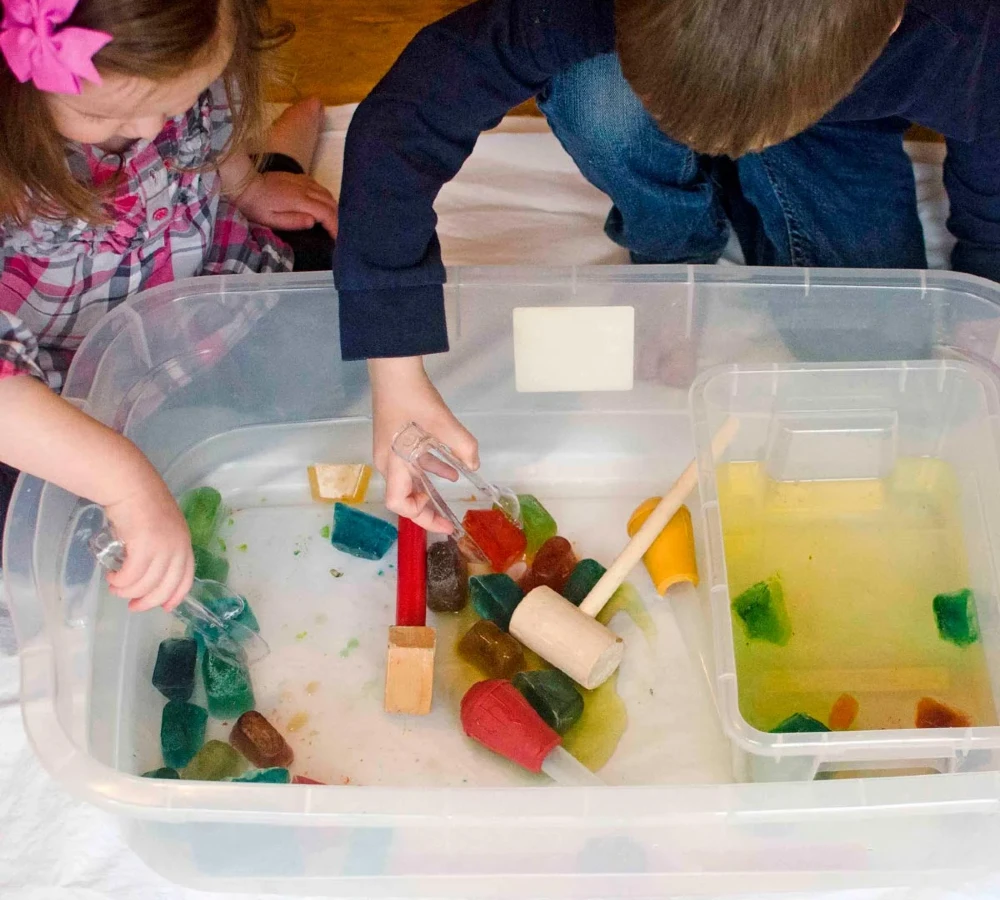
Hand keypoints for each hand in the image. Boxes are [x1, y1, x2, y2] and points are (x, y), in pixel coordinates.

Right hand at [103, 467, 193, 611]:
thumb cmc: (141, 502)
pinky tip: (112, 577)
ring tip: (116, 587)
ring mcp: (162, 547)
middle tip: (133, 606)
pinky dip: (120, 581)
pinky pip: (131, 576)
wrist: (130, 484)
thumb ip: (160, 547)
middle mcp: (178, 546)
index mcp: (184, 542)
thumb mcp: (161, 527)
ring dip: (128, 591)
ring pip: (146, 584)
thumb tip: (148, 570)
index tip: (165, 608)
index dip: (176, 595)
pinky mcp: (144, 546)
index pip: (186, 577)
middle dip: (149, 601)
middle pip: (166, 586)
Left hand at [236, 170, 337, 237]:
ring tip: (332, 221)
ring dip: (333, 208)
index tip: (337, 238)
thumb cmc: (256, 206)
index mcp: (299, 200)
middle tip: (337, 232)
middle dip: (337, 218)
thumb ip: (293, 221)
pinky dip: (326, 198)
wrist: (245, 184)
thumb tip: (313, 221)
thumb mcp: (271, 220)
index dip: (335, 226)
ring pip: (327, 194)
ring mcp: (303, 181)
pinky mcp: (300, 177)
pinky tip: (323, 206)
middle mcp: (305, 188)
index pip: (326, 213)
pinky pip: (320, 187)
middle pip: (331, 203)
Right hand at [370, 356, 478, 533]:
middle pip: (403, 495)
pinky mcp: (396, 439)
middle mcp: (387, 462)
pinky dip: (429, 469)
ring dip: (428, 489)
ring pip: (409, 479)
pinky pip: (412, 464)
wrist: (393, 370)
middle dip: (426, 508)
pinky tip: (451, 469)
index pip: (399, 503)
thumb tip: (475, 463)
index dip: (420, 517)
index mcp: (394, 463)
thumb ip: (462, 446)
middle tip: (447, 518)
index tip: (443, 524)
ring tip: (450, 496)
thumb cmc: (413, 398)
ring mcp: (390, 450)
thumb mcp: (442, 423)